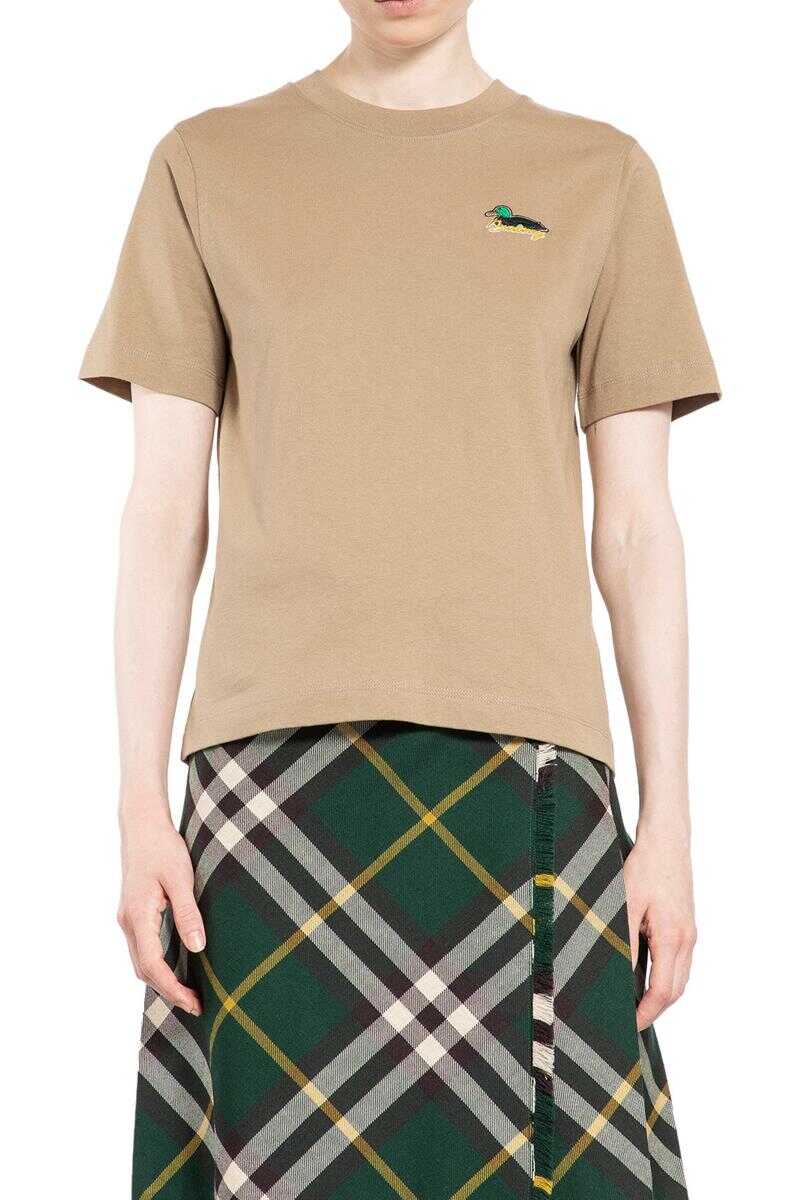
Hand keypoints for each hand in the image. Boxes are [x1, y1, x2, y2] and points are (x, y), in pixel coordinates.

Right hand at [117, 802, 204, 1015]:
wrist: (142, 825)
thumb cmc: (163, 848)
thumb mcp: (180, 879)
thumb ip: (188, 914)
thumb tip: (198, 948)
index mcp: (138, 916)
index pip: (153, 966)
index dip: (173, 989)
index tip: (195, 1004)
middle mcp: (128, 922)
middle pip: (144, 970)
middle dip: (168, 991)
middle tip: (197, 1005)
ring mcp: (128, 918)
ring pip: (141, 961)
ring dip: (162, 980)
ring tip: (189, 992)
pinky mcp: (133, 913)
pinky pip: (143, 948)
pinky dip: (157, 964)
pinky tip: (177, 966)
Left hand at [623, 822, 696, 1030]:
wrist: (667, 841)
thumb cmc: (645, 868)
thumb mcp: (625, 904)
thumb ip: (624, 942)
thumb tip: (618, 974)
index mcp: (672, 939)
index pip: (662, 992)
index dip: (645, 1014)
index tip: (629, 1026)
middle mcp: (686, 940)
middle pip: (675, 991)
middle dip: (654, 1011)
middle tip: (630, 1021)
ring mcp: (689, 933)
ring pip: (680, 978)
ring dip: (661, 995)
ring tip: (635, 1004)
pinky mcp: (686, 925)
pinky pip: (679, 962)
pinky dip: (665, 976)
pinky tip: (646, 975)